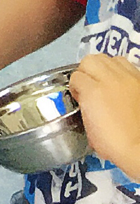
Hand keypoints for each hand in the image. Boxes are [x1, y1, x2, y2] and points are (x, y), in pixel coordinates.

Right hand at [72, 54, 139, 168]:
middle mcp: (111, 79)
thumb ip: (85, 107)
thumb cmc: (115, 144)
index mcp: (93, 91)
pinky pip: (127, 66)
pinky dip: (121, 71)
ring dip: (104, 68)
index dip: (75, 88)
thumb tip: (85, 100)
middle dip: (86, 72)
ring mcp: (129, 78)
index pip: (76, 77)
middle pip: (90, 60)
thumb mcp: (89, 128)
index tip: (79, 98)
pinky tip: (121, 84)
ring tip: (106, 82)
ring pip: (109, 58)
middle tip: (89, 86)